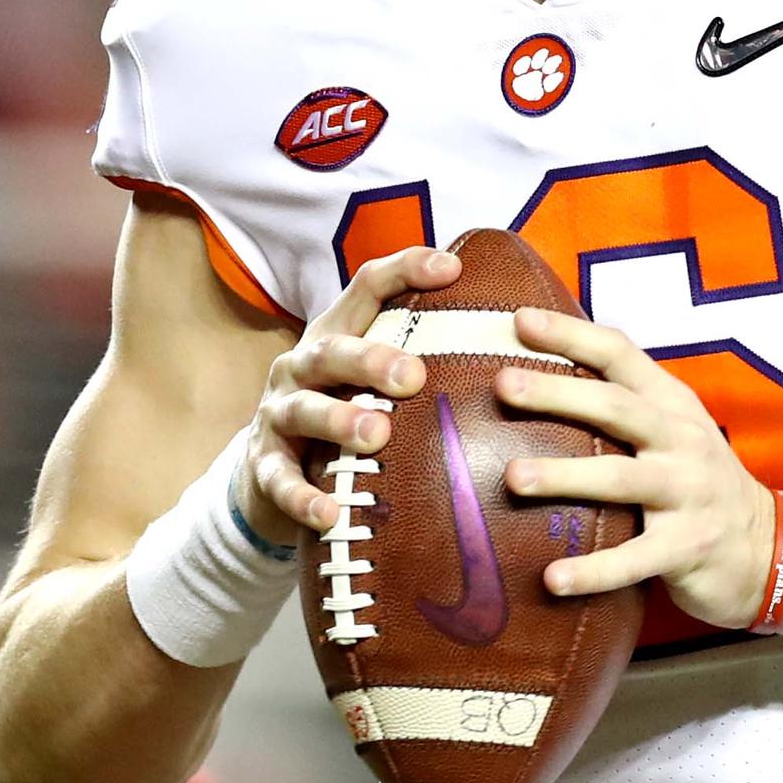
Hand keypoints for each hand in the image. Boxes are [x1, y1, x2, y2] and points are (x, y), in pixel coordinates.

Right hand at [240, 244, 460, 546]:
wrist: (269, 473)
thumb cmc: (343, 417)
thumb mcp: (372, 384)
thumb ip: (423, 363)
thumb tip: (517, 351)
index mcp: (335, 336)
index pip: (366, 289)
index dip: (405, 271)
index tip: (451, 268)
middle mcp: (301, 367)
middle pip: (331, 350)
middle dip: (370, 359)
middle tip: (413, 376)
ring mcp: (278, 414)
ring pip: (303, 410)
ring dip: (337, 419)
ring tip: (375, 434)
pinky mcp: (264, 465)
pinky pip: (280, 481)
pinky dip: (303, 497)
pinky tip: (330, 514)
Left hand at [496, 307, 782, 632]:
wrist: (771, 548)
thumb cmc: (696, 483)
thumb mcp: (672, 431)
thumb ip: (621, 406)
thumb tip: (533, 380)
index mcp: (671, 405)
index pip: (620, 356)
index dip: (572, 334)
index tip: (519, 320)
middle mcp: (681, 441)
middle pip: (617, 407)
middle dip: (559, 393)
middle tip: (503, 384)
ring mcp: (687, 494)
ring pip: (622, 478)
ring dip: (566, 475)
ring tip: (513, 478)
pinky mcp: (687, 548)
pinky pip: (635, 559)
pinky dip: (594, 570)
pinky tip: (552, 579)